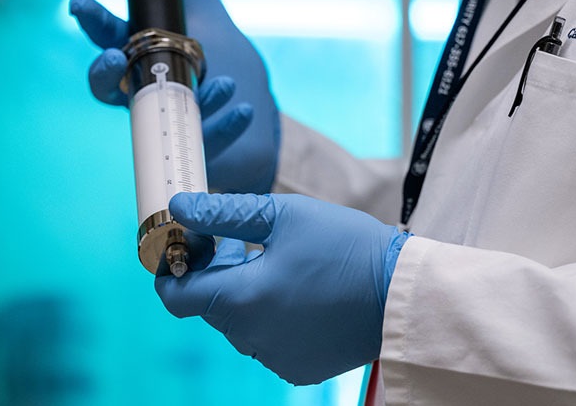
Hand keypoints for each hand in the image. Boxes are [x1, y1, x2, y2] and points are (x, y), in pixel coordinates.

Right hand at [69, 0, 279, 193]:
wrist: (258, 118)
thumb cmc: (227, 65)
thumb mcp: (212, 22)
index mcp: (144, 58)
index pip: (110, 40)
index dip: (93, 21)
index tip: (81, 4)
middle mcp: (147, 93)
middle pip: (108, 87)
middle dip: (104, 71)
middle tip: (116, 58)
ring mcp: (168, 125)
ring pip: (158, 116)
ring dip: (192, 98)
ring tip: (225, 82)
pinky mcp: (195, 150)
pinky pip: (204, 142)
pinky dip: (226, 124)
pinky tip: (244, 108)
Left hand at [155, 192, 411, 384]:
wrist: (403, 292)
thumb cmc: (346, 246)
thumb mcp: (284, 215)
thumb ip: (224, 213)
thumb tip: (179, 208)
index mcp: (242, 299)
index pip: (176, 296)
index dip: (171, 268)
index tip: (186, 246)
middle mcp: (251, 338)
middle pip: (210, 306)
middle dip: (216, 273)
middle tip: (241, 241)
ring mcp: (276, 358)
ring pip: (239, 324)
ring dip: (244, 295)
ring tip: (277, 263)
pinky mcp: (300, 368)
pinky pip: (267, 340)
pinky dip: (271, 317)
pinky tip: (300, 292)